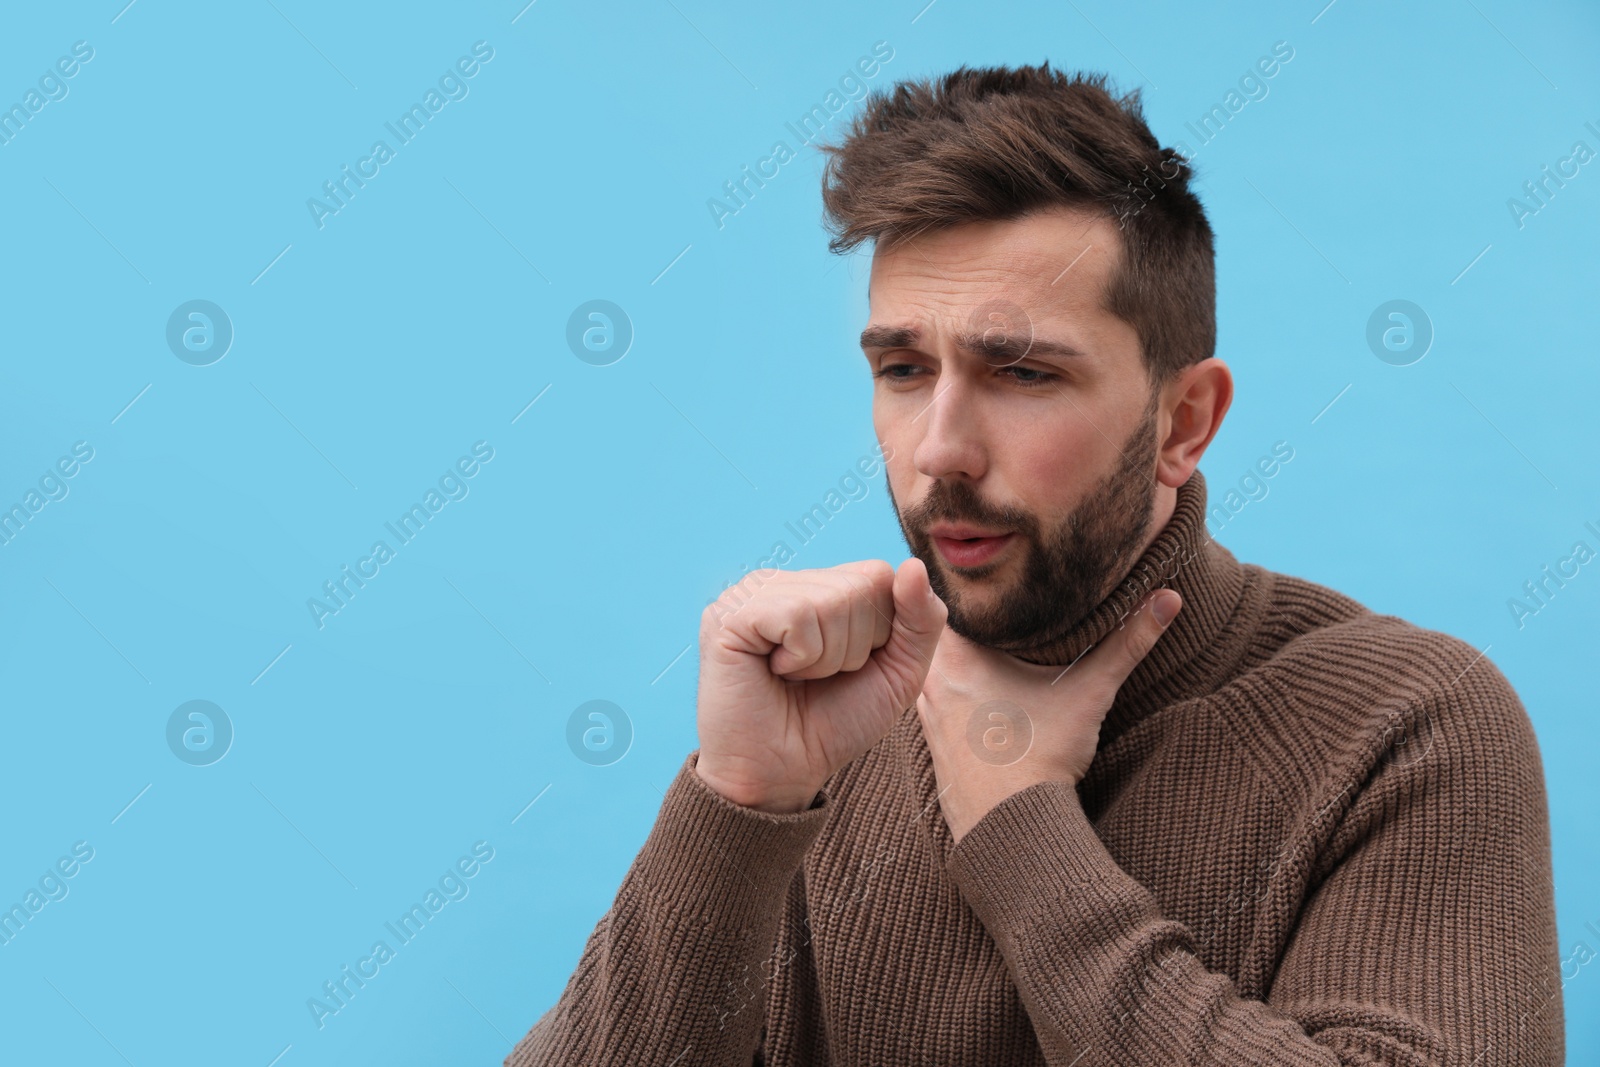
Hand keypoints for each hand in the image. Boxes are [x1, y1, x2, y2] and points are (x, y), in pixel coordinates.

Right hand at [695, 557, 948, 813]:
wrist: (782, 773)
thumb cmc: (836, 723)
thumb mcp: (899, 672)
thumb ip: (920, 619)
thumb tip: (913, 565)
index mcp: (819, 586)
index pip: (879, 574)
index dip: (881, 631)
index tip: (849, 666)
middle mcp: (784, 581)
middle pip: (860, 586)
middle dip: (854, 648)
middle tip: (816, 677)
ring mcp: (752, 593)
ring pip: (831, 600)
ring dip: (826, 658)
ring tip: (795, 676)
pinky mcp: (729, 614)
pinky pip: (797, 616)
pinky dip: (800, 658)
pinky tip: (774, 672)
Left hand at [917, 589, 1181, 842]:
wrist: (1012, 829)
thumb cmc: (1043, 758)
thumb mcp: (1088, 693)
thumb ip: (1127, 643)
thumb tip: (1170, 599)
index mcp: (956, 658)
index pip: (953, 601)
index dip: (976, 588)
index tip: (1001, 581)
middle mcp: (931, 681)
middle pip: (944, 633)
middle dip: (970, 622)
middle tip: (1001, 606)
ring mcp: (926, 714)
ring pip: (937, 668)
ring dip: (959, 659)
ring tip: (991, 644)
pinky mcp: (933, 742)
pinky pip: (937, 700)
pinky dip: (956, 691)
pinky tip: (983, 693)